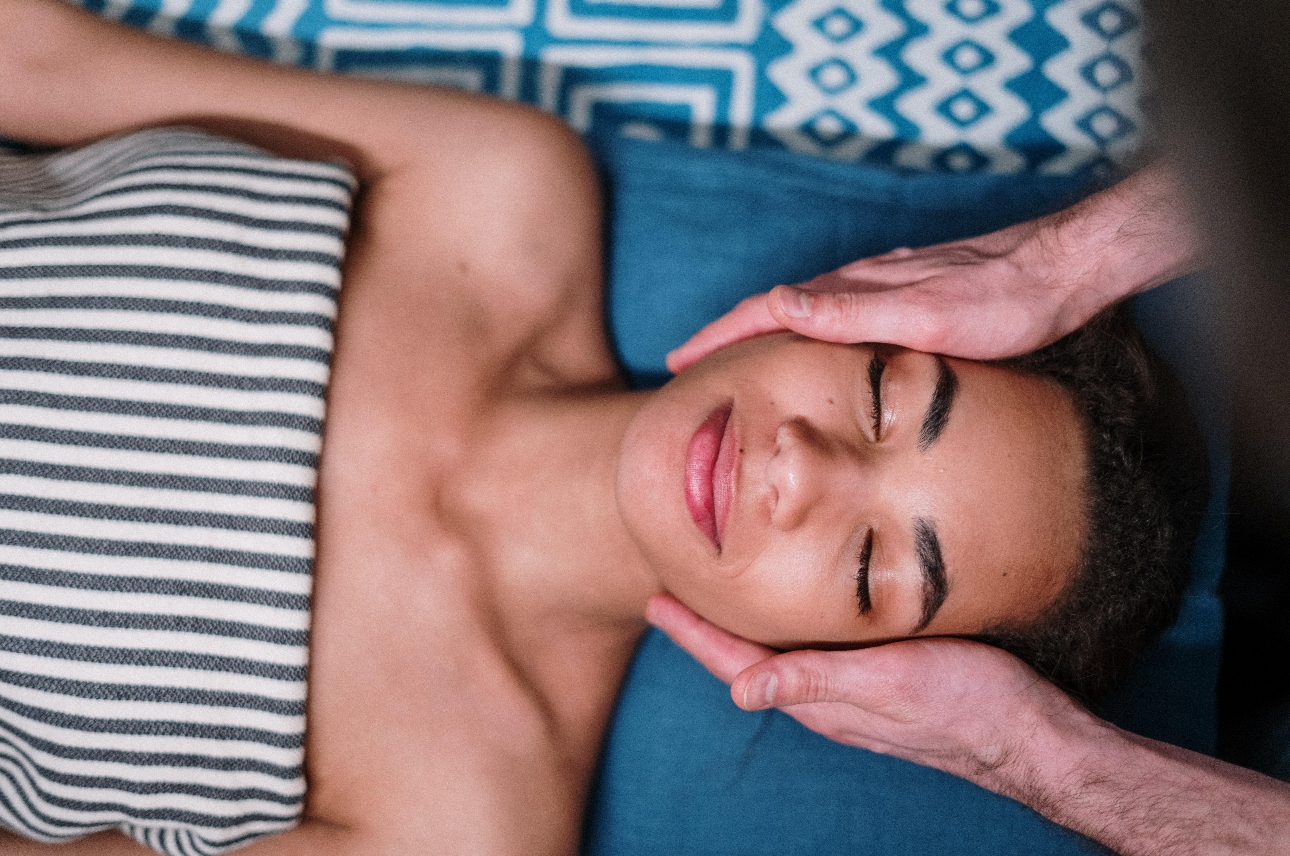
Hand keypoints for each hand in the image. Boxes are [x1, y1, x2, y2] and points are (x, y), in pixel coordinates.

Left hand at [645, 593, 1086, 794]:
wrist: (1032, 734)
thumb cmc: (968, 703)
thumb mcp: (890, 683)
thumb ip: (818, 681)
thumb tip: (741, 692)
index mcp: (820, 698)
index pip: (737, 663)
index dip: (694, 633)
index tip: (655, 601)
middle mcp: (828, 697)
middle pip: (749, 659)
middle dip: (708, 629)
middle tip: (671, 592)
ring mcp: (854, 693)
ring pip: (781, 656)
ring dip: (744, 629)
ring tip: (716, 599)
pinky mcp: (882, 681)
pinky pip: (815, 653)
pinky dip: (788, 629)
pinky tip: (796, 612)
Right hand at [667, 219, 1088, 371]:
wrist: (1061, 272)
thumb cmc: (1000, 301)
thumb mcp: (922, 315)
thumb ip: (849, 311)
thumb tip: (774, 305)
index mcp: (852, 292)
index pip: (764, 312)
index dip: (717, 337)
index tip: (677, 361)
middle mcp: (860, 285)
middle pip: (773, 310)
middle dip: (726, 336)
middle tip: (690, 366)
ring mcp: (881, 289)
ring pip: (803, 312)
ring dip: (761, 334)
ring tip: (735, 361)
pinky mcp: (904, 296)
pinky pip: (835, 315)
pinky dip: (804, 332)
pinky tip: (813, 347)